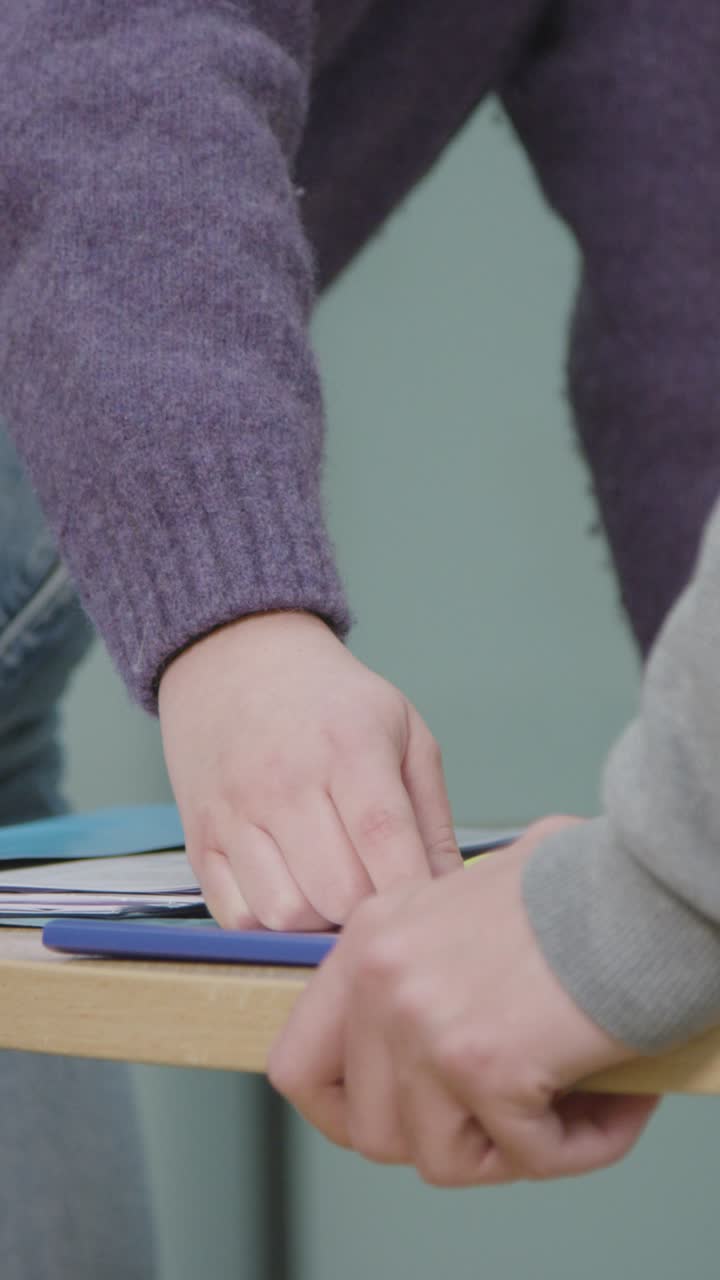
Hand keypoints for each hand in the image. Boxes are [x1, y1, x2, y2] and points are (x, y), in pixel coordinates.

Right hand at [158, 611, 461, 929]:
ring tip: (333, 890)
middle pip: (337, 891)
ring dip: (319, 920)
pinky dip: (270, 923)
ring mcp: (235, 813)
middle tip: (378, 891)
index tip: (429, 912)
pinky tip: (291, 890)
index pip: (383, 838)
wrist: (236, 661)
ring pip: (285, 914)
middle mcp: (284, 782)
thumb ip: (431, 815)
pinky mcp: (199, 840)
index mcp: (348, 748)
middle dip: (369, 907)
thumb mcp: (402, 730)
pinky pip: (237, 917)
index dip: (411, 888)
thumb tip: (448, 891)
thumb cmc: (331, 702)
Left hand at [268, 817, 658, 1183]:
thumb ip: (424, 967)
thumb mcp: (466, 904)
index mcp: (369, 942)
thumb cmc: (579, 885)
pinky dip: (579, 1147)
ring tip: (568, 1107)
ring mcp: (425, 1026)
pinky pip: (525, 1158)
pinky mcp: (485, 1065)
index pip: (297, 1065)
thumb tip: (421, 1042)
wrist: (641, 883)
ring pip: (441, 1158)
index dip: (343, 1114)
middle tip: (505, 1119)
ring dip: (511, 1149)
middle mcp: (381, 982)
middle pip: (370, 1131)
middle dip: (443, 1139)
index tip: (395, 1120)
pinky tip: (616, 1105)